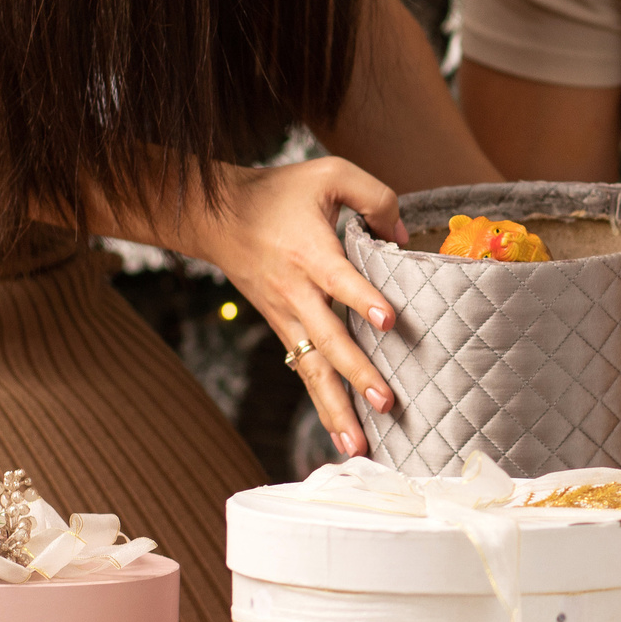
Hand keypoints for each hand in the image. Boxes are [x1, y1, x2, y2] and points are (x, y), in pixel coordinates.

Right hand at [170, 157, 407, 459]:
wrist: (217, 215)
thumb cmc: (280, 192)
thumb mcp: (330, 174)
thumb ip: (374, 197)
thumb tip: (403, 235)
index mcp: (310, 252)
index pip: (339, 280)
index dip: (364, 299)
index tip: (389, 321)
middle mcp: (297, 292)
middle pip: (328, 340)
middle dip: (358, 374)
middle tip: (387, 402)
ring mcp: (287, 316)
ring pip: (312, 370)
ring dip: (336, 410)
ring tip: (362, 447)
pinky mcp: (284, 329)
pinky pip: (304, 372)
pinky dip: (322, 405)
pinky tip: (342, 437)